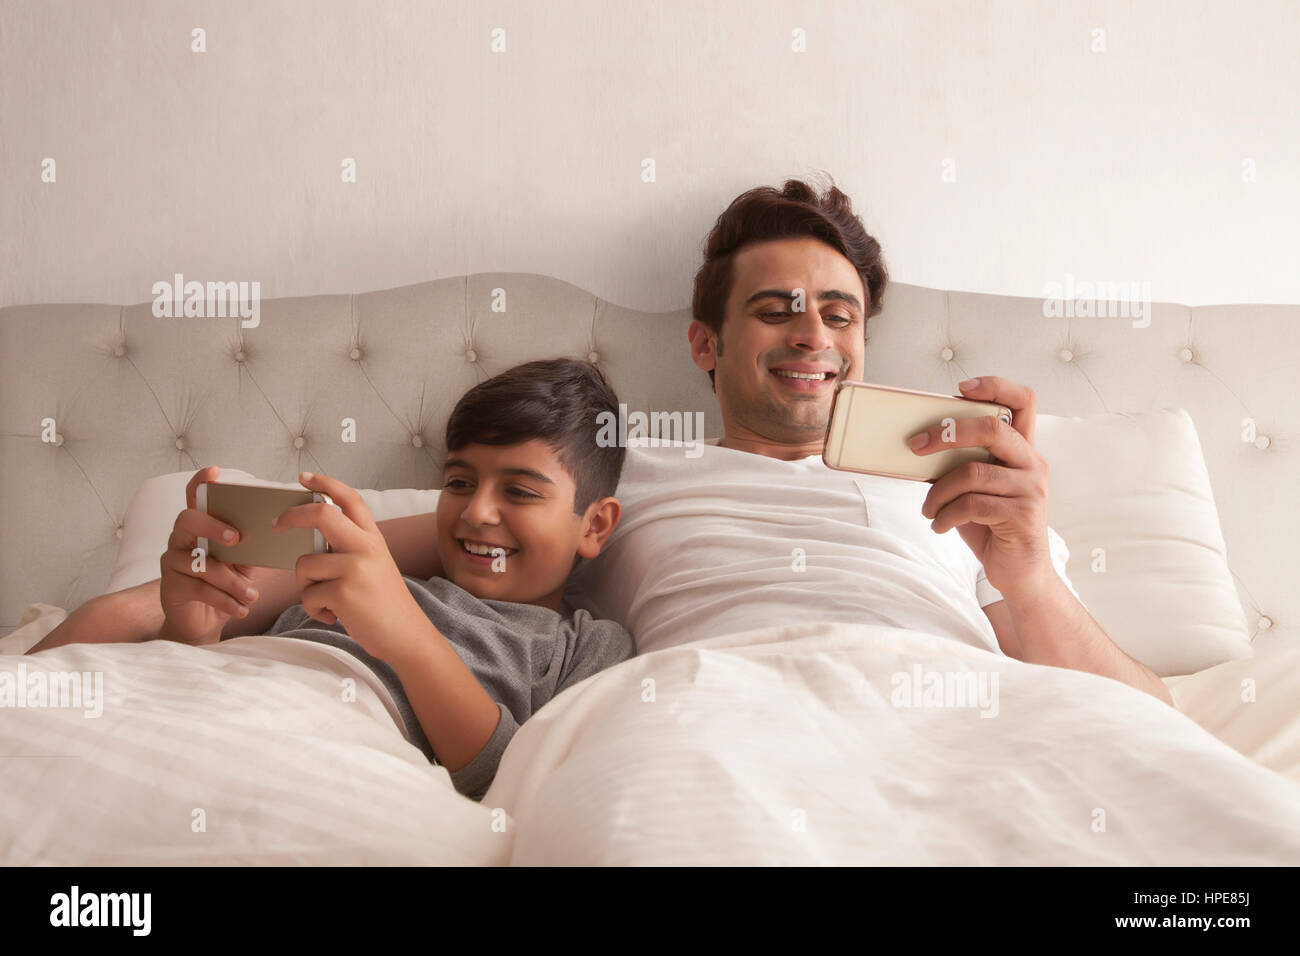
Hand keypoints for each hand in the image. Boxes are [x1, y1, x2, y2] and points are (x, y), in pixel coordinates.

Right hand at [157, 465, 259, 644]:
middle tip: (237, 539)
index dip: (201, 482)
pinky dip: (225, 600)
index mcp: (200, 527)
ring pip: (199, 563)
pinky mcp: (171, 587)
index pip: (194, 497)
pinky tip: (242, 608)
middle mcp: (180, 539)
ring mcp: (171, 563)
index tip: (214, 472)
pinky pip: (199, 589)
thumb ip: (252, 546)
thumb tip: (279, 530)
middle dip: (213, 526)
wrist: (203, 621)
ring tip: (252, 594)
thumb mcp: (242, 563)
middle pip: (187, 519)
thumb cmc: (225, 584)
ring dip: (231, 580)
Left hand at [272, 471, 423, 661]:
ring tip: (328, 601)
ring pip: (304, 565)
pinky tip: (334, 616)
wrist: (406, 636)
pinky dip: (314, 610)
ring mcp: (356, 568)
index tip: (304, 478)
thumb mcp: (374, 565)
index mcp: (373, 538)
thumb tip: (310, 537)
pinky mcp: (344, 592)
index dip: (326, 484)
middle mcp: (366, 547)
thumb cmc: (383, 603)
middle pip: (322, 514)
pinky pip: (308, 595)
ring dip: (306, 587)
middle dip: (292, 516)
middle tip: (276, 523)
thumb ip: (349, 548)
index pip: (350, 499)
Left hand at [907, 376, 1053, 600]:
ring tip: (928, 509)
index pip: (1024, 401)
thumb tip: (916, 445)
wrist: (1020, 573)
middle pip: (992, 428)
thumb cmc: (991, 524)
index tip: (961, 389)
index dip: (995, 386)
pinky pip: (972, 505)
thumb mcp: (977, 488)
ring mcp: (1032, 490)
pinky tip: (939, 525)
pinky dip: (945, 515)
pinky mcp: (1024, 516)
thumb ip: (962, 463)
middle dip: (946, 433)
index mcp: (1023, 449)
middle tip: (915, 447)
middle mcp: (1034, 463)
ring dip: (938, 492)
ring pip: (972, 473)